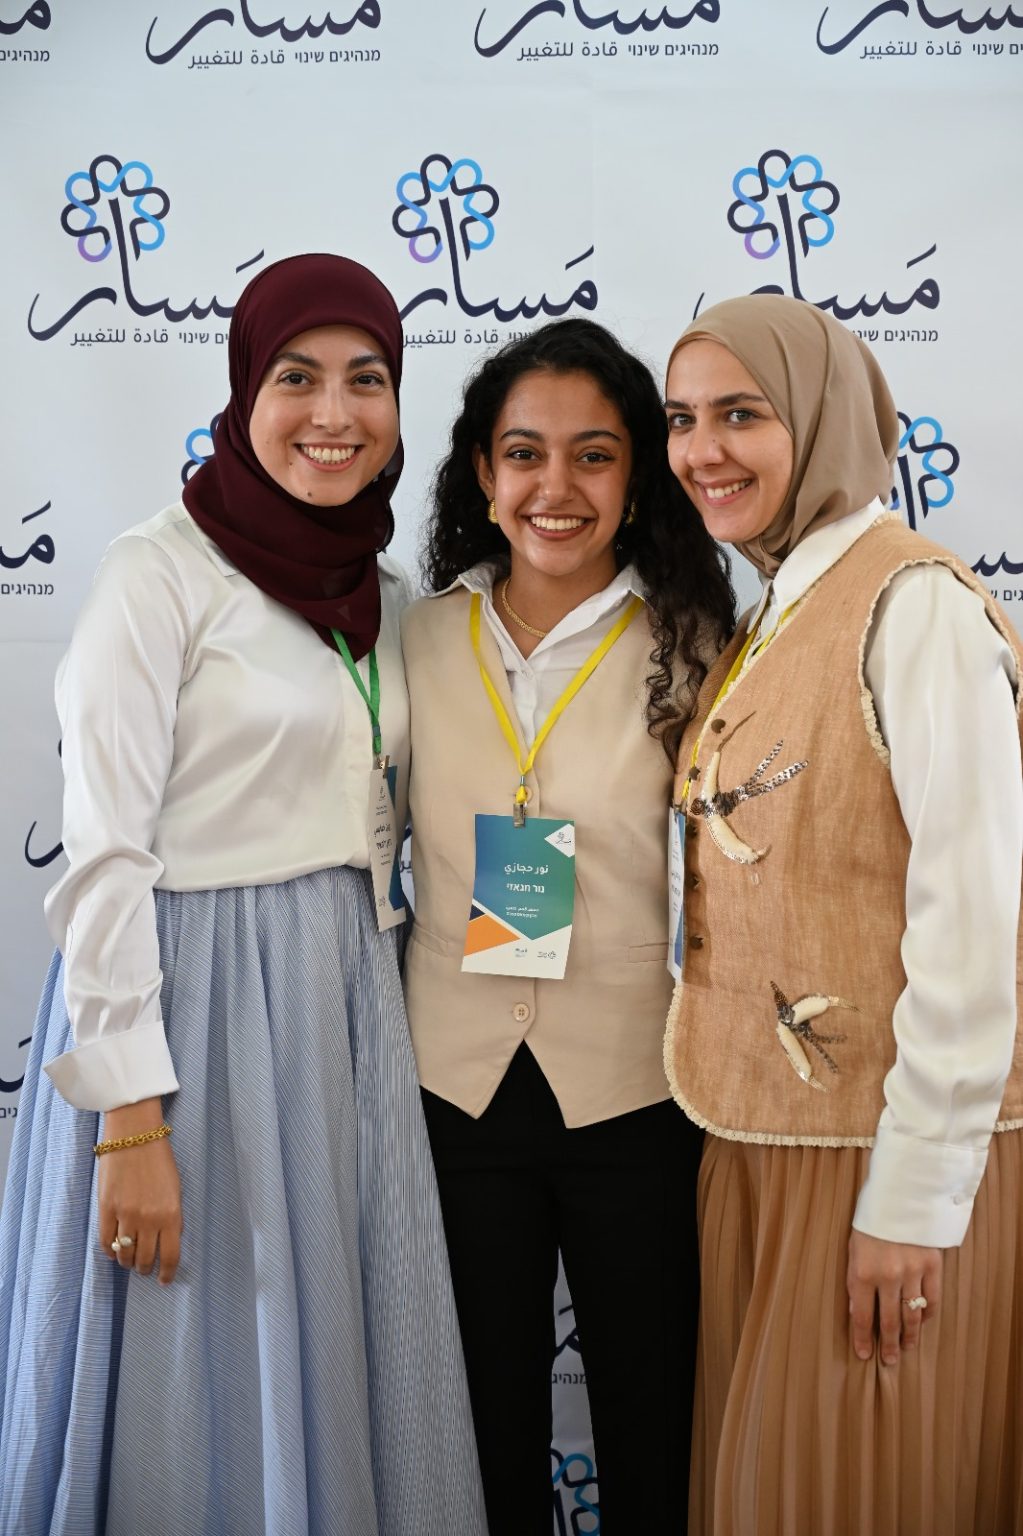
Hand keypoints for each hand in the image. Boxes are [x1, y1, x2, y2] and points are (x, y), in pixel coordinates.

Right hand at [97, 1099, 182, 1284]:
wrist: (134, 1135)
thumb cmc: (159, 1159)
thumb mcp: (176, 1189)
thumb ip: (172, 1217)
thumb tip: (167, 1241)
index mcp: (172, 1214)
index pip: (171, 1255)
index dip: (167, 1273)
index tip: (164, 1280)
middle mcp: (149, 1218)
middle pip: (145, 1258)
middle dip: (146, 1269)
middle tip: (145, 1270)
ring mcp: (125, 1214)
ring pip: (124, 1253)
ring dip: (128, 1262)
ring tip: (130, 1261)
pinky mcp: (106, 1208)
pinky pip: (105, 1241)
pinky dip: (110, 1251)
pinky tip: (113, 1251)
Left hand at [847, 1229, 941, 1364]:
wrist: (900, 1194)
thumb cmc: (870, 1221)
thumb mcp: (853, 1248)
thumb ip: (855, 1280)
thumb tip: (858, 1313)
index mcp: (862, 1272)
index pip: (861, 1316)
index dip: (863, 1339)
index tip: (864, 1355)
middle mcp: (887, 1277)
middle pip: (888, 1321)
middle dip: (888, 1345)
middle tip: (889, 1360)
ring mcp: (912, 1272)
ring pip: (912, 1316)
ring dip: (909, 1336)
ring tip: (907, 1349)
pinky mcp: (932, 1266)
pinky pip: (932, 1300)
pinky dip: (928, 1316)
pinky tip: (923, 1324)